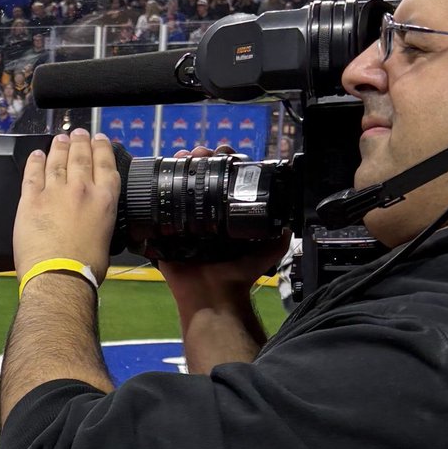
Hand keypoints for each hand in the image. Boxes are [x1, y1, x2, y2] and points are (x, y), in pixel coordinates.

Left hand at [13, 128, 119, 283]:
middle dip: (80, 141)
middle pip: (80, 156)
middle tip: (78, 133)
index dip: (102, 147)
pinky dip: (34, 162)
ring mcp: (54, 192)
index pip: (105, 164)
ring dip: (59, 147)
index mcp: (104, 200)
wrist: (60, 277)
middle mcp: (81, 190)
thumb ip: (102, 221)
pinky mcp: (31, 200)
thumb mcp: (108, 239)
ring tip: (60, 139)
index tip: (99, 139)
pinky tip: (36, 155)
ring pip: (57, 161)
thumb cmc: (85, 268)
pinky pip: (32, 174)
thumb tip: (97, 221)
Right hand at [158, 145, 291, 310]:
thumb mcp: (265, 253)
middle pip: (199, 179)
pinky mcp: (164, 232)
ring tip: (182, 155)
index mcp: (224, 218)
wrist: (213, 296)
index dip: (223, 165)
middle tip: (199, 153)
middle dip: (199, 160)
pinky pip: (157, 208)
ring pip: (179, 187)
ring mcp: (183, 223)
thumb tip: (290, 222)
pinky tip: (161, 171)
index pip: (223, 183)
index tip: (223, 154)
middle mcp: (203, 216)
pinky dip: (157, 187)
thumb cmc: (237, 275)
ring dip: (180, 167)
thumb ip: (278, 239)